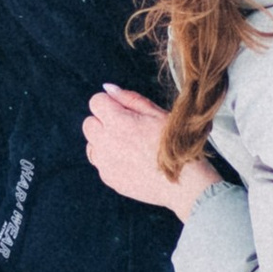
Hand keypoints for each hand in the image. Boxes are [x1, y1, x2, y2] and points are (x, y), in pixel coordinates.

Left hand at [83, 84, 213, 219]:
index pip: (96, 102)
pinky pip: (100, 163)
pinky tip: (131, 161)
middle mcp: (106, 143)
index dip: (110, 103)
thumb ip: (129, 99)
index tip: (124, 111)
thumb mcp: (157, 113)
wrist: (183, 183)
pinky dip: (110, 160)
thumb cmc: (175, 146)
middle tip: (127, 128)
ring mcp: (105, 163)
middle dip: (104, 121)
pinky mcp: (108, 178)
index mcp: (118, 122)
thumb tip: (108, 88)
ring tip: (129, 146)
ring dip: (104, 142)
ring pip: (92, 144)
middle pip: (89, 123)